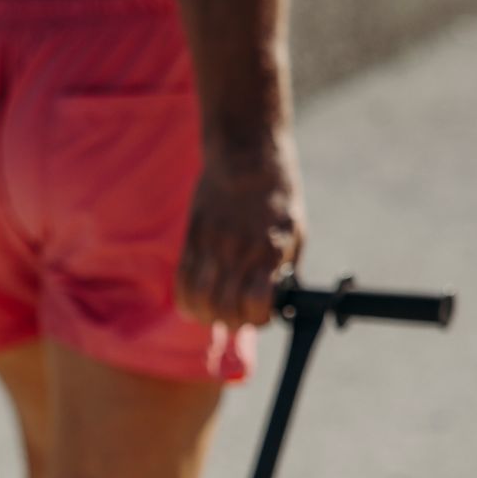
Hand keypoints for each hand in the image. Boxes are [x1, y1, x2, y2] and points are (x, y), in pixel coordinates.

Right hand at [175, 135, 304, 329]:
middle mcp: (239, 251)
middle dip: (230, 321)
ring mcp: (212, 245)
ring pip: (198, 299)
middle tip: (234, 315)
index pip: (256, 304)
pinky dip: (186, 299)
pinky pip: (182, 280)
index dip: (258, 318)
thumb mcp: (295, 232)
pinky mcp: (193, 238)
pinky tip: (194, 301)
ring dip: (205, 314)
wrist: (247, 156)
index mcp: (270, 250)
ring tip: (212, 310)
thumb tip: (282, 302)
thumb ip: (285, 269)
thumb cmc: (277, 196)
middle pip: (223, 308)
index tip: (260, 313)